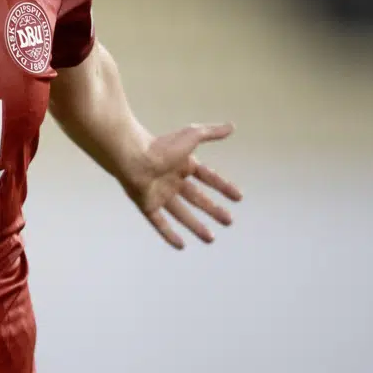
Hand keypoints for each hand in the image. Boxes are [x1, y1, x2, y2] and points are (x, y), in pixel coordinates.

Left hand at [122, 123, 241, 248]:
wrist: (133, 157)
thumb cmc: (162, 145)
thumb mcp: (192, 136)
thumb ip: (211, 132)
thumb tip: (232, 126)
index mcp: (183, 164)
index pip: (208, 178)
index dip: (223, 187)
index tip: (239, 197)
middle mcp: (172, 180)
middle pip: (197, 199)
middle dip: (213, 210)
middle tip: (229, 221)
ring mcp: (160, 194)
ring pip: (182, 214)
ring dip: (196, 226)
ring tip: (211, 239)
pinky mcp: (147, 205)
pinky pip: (160, 223)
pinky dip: (170, 234)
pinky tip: (181, 246)